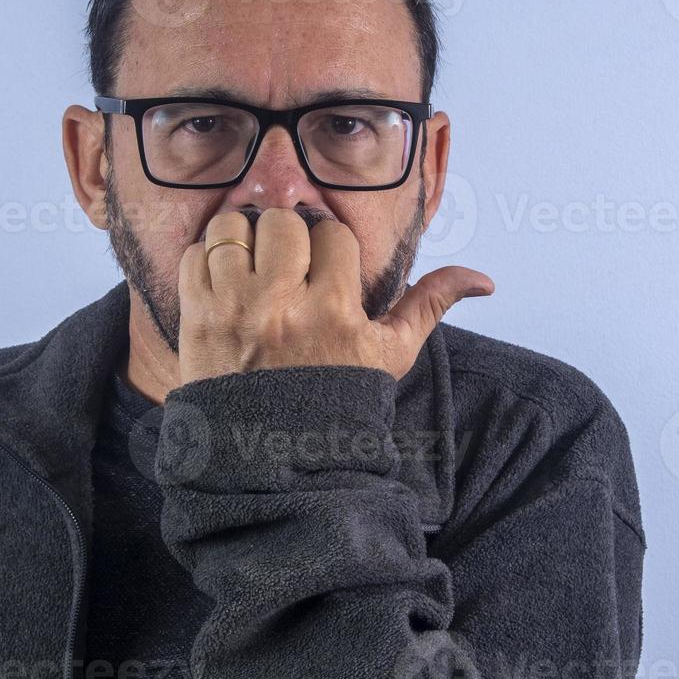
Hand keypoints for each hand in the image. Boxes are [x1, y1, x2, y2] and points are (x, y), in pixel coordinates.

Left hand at [177, 208, 493, 383]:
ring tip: (254, 264)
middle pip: (283, 221)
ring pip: (233, 227)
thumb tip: (483, 278)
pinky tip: (225, 281)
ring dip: (243, 237)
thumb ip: (429, 306)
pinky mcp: (196, 318)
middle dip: (287, 233)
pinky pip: (195, 254)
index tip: (324, 265)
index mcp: (333, 311)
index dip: (329, 244)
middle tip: (287, 260)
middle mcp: (282, 306)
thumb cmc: (334, 400)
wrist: (270, 456)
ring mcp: (234, 310)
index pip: (332, 234)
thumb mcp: (389, 356)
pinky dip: (208, 258)